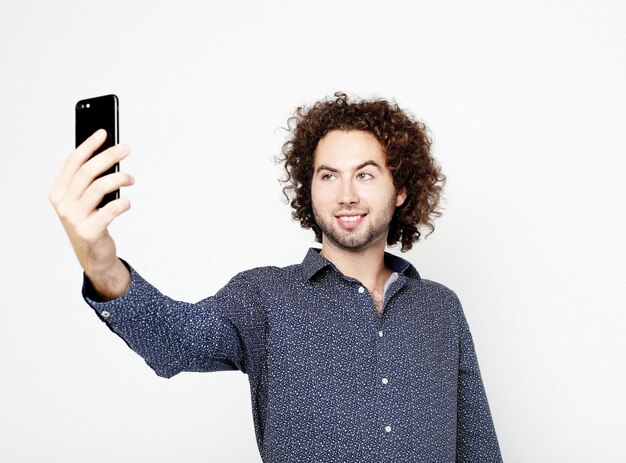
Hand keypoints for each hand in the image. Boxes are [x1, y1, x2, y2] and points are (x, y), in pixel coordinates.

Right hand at [49, 129, 134, 297]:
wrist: (93, 255)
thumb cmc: (91, 222)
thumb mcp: (85, 200)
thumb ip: (90, 181)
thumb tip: (108, 153)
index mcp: (59, 193)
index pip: (73, 163)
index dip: (88, 146)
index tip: (103, 133)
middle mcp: (63, 204)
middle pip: (87, 172)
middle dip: (108, 156)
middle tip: (126, 148)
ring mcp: (75, 219)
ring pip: (100, 187)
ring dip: (120, 178)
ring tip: (131, 178)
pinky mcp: (90, 231)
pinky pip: (110, 210)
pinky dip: (123, 203)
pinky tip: (127, 202)